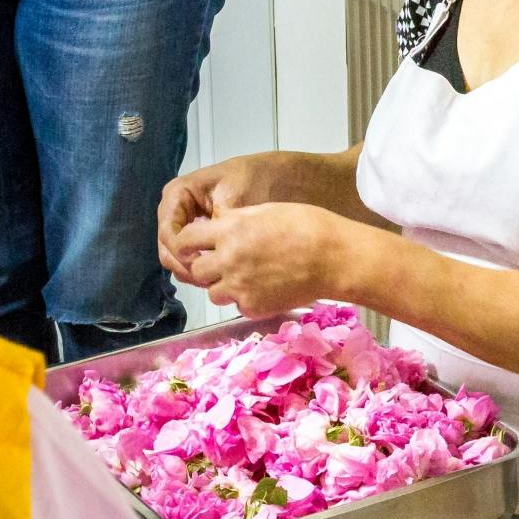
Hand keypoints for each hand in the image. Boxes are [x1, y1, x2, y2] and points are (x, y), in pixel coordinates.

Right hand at [157, 152, 301, 273]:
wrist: (280, 177)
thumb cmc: (258, 182)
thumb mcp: (235, 201)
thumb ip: (216, 229)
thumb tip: (207, 259)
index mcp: (178, 193)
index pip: (169, 232)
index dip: (182, 253)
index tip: (203, 265)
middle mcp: (175, 209)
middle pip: (168, 248)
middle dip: (185, 266)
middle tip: (209, 282)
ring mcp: (185, 224)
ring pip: (177, 257)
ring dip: (192, 272)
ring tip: (216, 281)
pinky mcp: (199, 236)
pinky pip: (192, 257)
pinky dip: (202, 269)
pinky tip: (220, 277)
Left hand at [163, 202, 353, 319]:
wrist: (333, 258)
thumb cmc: (306, 225)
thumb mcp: (264, 210)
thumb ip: (235, 221)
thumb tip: (217, 227)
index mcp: (229, 231)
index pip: (184, 240)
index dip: (187, 242)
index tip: (194, 244)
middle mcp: (228, 260)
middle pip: (195, 270)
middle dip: (204, 266)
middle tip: (222, 262)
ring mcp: (240, 288)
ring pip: (213, 292)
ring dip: (222, 285)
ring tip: (245, 276)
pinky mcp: (253, 308)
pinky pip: (237, 306)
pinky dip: (244, 299)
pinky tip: (264, 288)